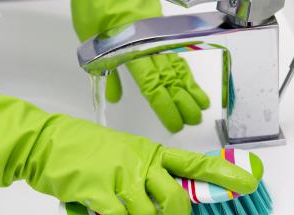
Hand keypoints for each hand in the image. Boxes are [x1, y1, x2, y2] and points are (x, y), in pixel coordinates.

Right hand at [0, 84, 256, 214]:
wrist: (45, 144)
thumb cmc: (79, 147)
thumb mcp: (117, 153)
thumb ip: (139, 173)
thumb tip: (154, 206)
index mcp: (147, 150)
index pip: (193, 162)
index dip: (222, 174)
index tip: (246, 183)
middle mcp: (140, 162)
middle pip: (177, 198)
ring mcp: (121, 176)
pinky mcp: (101, 191)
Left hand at [71, 0, 209, 131]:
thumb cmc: (95, 4)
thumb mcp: (92, 39)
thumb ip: (107, 70)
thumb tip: (115, 97)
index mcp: (131, 50)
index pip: (152, 86)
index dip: (165, 107)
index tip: (175, 123)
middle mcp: (149, 44)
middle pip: (170, 78)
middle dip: (183, 101)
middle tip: (193, 120)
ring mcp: (158, 35)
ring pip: (177, 65)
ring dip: (190, 87)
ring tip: (202, 105)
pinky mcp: (161, 27)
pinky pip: (175, 52)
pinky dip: (185, 68)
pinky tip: (191, 79)